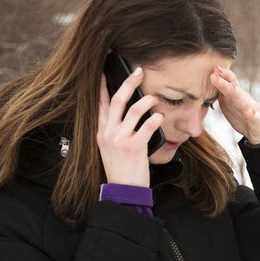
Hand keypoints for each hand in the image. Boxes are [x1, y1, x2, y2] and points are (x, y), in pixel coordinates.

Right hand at [96, 66, 159, 186]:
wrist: (123, 189)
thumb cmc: (120, 168)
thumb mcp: (110, 147)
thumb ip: (115, 130)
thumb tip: (128, 111)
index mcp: (101, 131)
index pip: (100, 103)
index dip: (103, 86)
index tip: (105, 70)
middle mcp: (108, 133)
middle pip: (117, 100)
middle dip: (128, 83)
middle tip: (138, 72)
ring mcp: (120, 139)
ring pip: (134, 110)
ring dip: (147, 101)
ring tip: (154, 98)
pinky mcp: (134, 147)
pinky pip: (147, 126)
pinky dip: (155, 119)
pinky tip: (159, 117)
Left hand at [210, 66, 259, 143]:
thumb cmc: (243, 116)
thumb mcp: (230, 103)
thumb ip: (221, 92)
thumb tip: (208, 81)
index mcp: (236, 95)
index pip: (230, 81)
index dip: (222, 75)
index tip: (213, 69)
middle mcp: (244, 99)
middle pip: (234, 89)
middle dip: (224, 82)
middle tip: (215, 73)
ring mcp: (252, 109)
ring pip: (244, 101)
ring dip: (237, 94)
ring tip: (230, 88)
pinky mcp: (257, 121)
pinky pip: (255, 117)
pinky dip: (252, 115)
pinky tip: (250, 113)